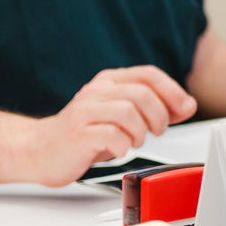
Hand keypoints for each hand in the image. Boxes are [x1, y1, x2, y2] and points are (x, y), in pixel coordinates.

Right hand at [23, 65, 197, 186]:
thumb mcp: (122, 116)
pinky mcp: (78, 134)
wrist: (38, 150)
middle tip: (157, 131)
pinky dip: (123, 145)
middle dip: (159, 116)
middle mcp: (97, 92)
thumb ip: (154, 109)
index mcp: (109, 81)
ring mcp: (85, 112)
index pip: (149, 74)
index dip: (173, 91)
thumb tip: (188, 105)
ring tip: (135, 141)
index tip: (184, 108)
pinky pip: (111, 135)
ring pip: (128, 112)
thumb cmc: (83, 134)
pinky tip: (119, 149)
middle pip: (142, 94)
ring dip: (141, 132)